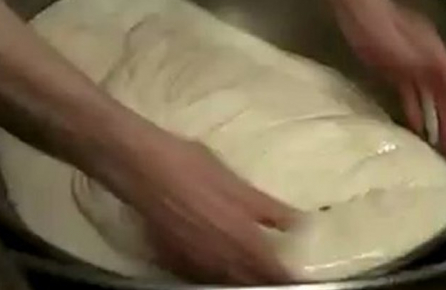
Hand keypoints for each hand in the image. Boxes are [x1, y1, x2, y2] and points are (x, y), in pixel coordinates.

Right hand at [98, 123, 296, 283]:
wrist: (146, 168)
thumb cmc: (195, 169)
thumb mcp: (240, 185)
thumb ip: (270, 209)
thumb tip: (299, 222)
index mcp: (243, 241)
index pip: (273, 273)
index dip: (286, 276)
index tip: (294, 275)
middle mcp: (220, 260)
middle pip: (249, 283)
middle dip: (262, 280)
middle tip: (273, 274)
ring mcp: (194, 264)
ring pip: (222, 284)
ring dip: (237, 280)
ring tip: (246, 271)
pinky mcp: (171, 261)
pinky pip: (196, 278)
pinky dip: (210, 276)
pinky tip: (214, 266)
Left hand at [332, 0, 445, 156]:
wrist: (356, 9)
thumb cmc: (378, 27)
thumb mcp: (404, 52)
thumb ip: (426, 70)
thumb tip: (445, 89)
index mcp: (435, 54)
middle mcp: (428, 58)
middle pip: (444, 93)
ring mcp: (410, 62)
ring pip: (428, 95)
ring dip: (434, 116)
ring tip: (437, 142)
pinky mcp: (392, 66)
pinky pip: (409, 92)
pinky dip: (415, 108)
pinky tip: (414, 124)